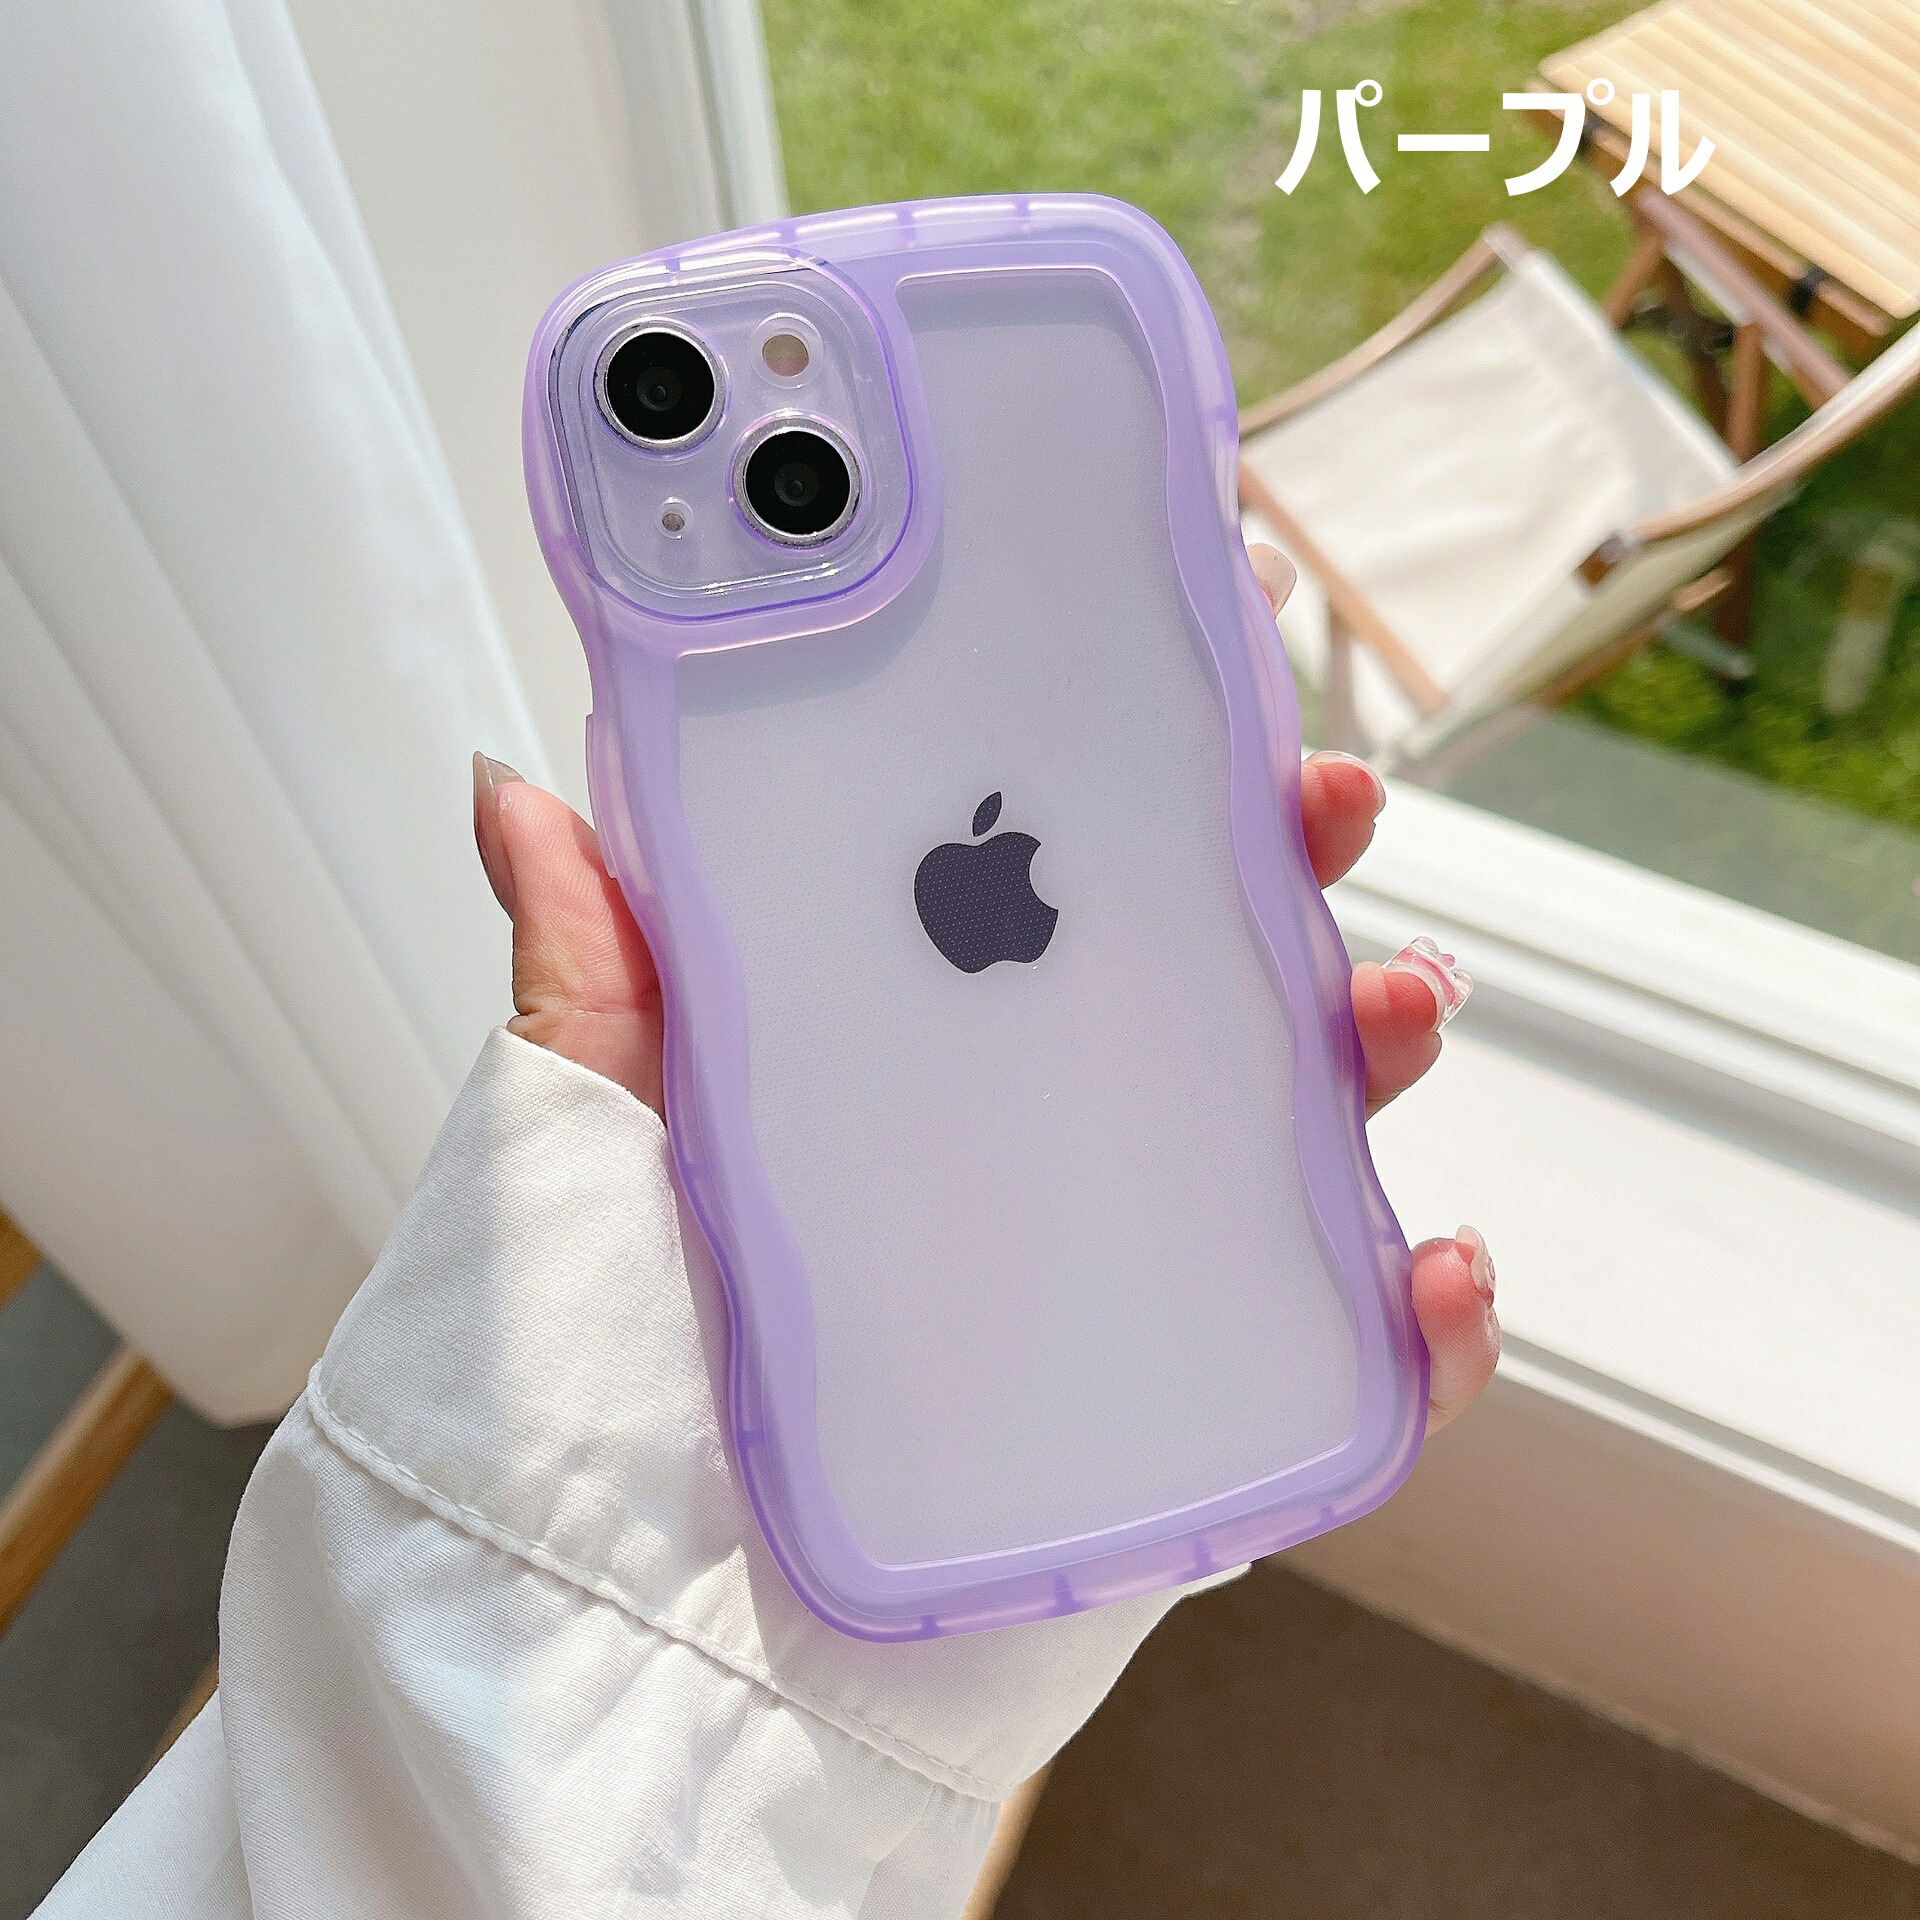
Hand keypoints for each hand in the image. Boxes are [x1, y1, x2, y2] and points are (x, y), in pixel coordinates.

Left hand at [472, 548, 1496, 1431]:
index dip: (1151, 776)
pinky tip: (1435, 1275)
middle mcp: (1038, 1146)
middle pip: (1209, 986)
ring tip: (1397, 1007)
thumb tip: (509, 787)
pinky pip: (1338, 1375)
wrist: (650, 1626)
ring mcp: (1123, 1272)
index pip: (1062, 884)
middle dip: (1296, 880)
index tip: (1212, 667)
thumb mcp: (603, 1140)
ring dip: (1377, 1053)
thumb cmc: (617, 1370)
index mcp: (927, 1054)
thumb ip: (591, 977)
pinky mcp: (1178, 1421)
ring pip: (1300, 1141)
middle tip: (1331, 813)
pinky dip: (1421, 1330)